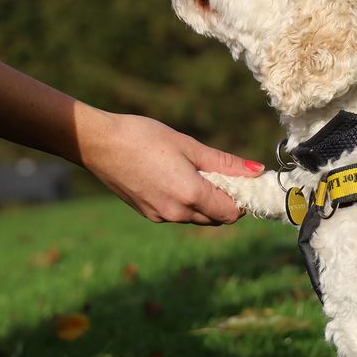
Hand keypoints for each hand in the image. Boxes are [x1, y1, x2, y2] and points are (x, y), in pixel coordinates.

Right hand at [82, 113, 264, 224]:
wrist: (99, 144)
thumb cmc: (144, 137)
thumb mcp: (188, 145)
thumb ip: (224, 162)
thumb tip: (257, 171)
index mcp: (190, 195)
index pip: (231, 213)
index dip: (242, 199)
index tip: (244, 181)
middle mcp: (176, 213)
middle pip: (216, 218)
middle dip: (226, 201)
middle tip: (224, 173)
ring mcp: (160, 216)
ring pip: (198, 217)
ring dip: (207, 201)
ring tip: (198, 171)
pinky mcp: (148, 213)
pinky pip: (179, 214)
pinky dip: (188, 202)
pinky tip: (178, 177)